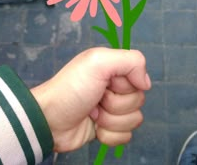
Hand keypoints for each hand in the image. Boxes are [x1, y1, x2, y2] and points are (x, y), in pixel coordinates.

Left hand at [31, 47, 150, 152]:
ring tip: (92, 112)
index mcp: (114, 69)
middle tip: (96, 98)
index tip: (107, 83)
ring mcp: (112, 109)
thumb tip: (146, 83)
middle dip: (115, 104)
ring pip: (134, 120)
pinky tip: (94, 126)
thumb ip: (131, 61)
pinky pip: (126, 136)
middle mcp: (115, 87)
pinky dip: (109, 134)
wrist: (49, 120)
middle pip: (138, 101)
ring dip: (111, 120)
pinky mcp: (109, 129)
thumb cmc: (71, 88)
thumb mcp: (98, 62)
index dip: (125, 85)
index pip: (140, 79)